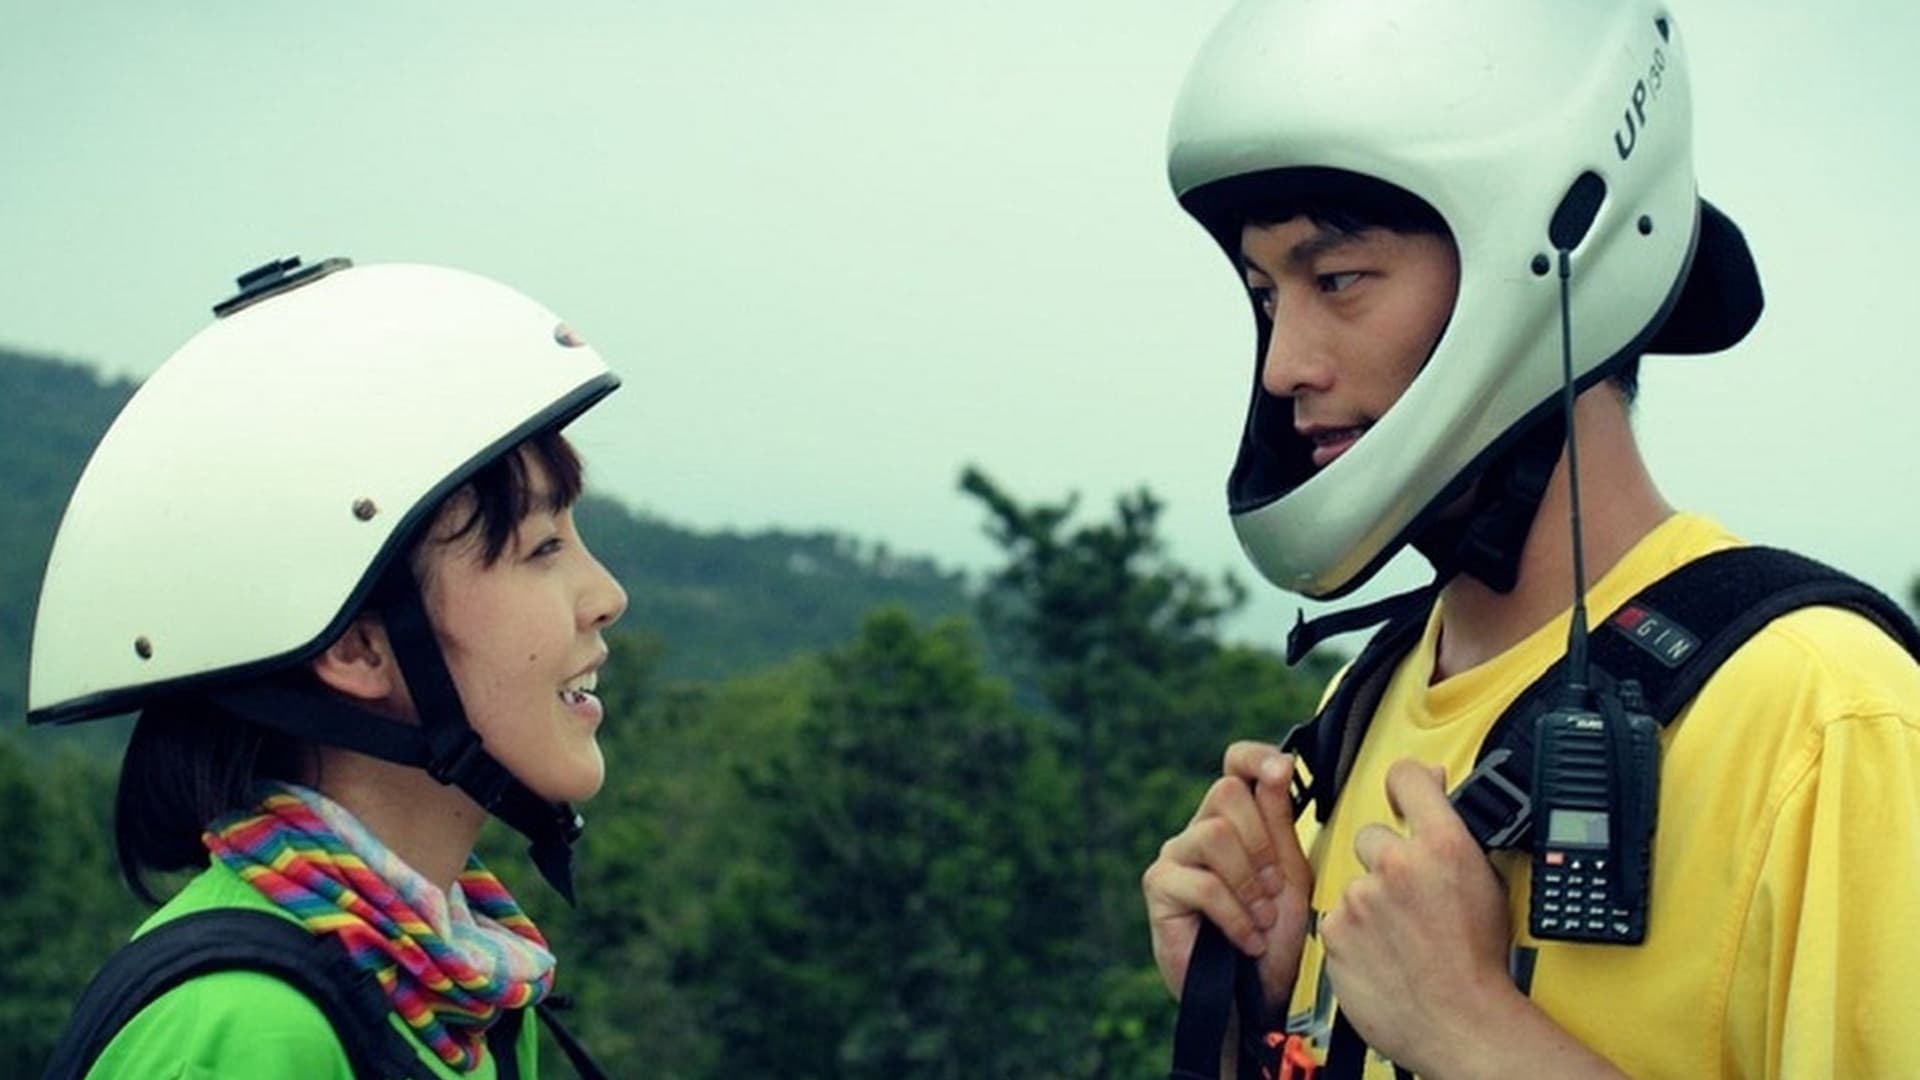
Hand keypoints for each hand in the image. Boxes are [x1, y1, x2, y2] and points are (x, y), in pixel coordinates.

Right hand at [1142, 741, 1313, 1020]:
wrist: (1256, 998)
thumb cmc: (1277, 938)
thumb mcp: (1290, 874)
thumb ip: (1280, 820)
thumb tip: (1278, 764)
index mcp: (1236, 820)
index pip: (1235, 764)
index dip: (1255, 757)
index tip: (1284, 770)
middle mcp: (1200, 830)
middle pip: (1225, 791)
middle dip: (1261, 841)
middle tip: (1274, 889)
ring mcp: (1175, 856)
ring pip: (1213, 833)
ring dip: (1249, 883)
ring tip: (1261, 918)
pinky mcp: (1159, 887)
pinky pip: (1203, 883)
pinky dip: (1235, 916)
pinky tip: (1246, 939)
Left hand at [1320, 758, 1515, 1073]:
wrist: (1462, 1024)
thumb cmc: (1480, 964)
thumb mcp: (1487, 885)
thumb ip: (1454, 836)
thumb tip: (1436, 792)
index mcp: (1442, 846)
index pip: (1408, 777)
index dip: (1405, 782)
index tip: (1403, 791)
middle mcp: (1396, 865)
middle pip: (1372, 835)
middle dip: (1386, 860)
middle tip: (1410, 897)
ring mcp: (1361, 898)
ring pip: (1355, 884)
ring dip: (1371, 904)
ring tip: (1402, 937)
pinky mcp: (1335, 931)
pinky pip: (1337, 920)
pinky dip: (1354, 935)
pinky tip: (1382, 953)